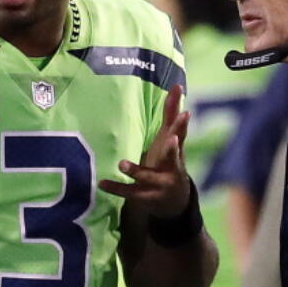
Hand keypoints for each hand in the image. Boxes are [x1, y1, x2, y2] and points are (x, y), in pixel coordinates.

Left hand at [98, 84, 190, 216]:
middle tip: (170, 138)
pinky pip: (130, 192)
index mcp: (177, 152)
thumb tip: (177, 85)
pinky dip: (116, 188)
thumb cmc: (170, 161)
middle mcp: (172, 168)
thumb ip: (171, 114)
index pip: (181, 136)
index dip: (183, 125)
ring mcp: (160, 184)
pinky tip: (102, 183)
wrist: (175, 200)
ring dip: (136, 171)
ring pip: (148, 177)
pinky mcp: (146, 196)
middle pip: (172, 158)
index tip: (185, 114)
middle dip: (171, 149)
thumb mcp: (171, 140)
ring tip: (121, 163)